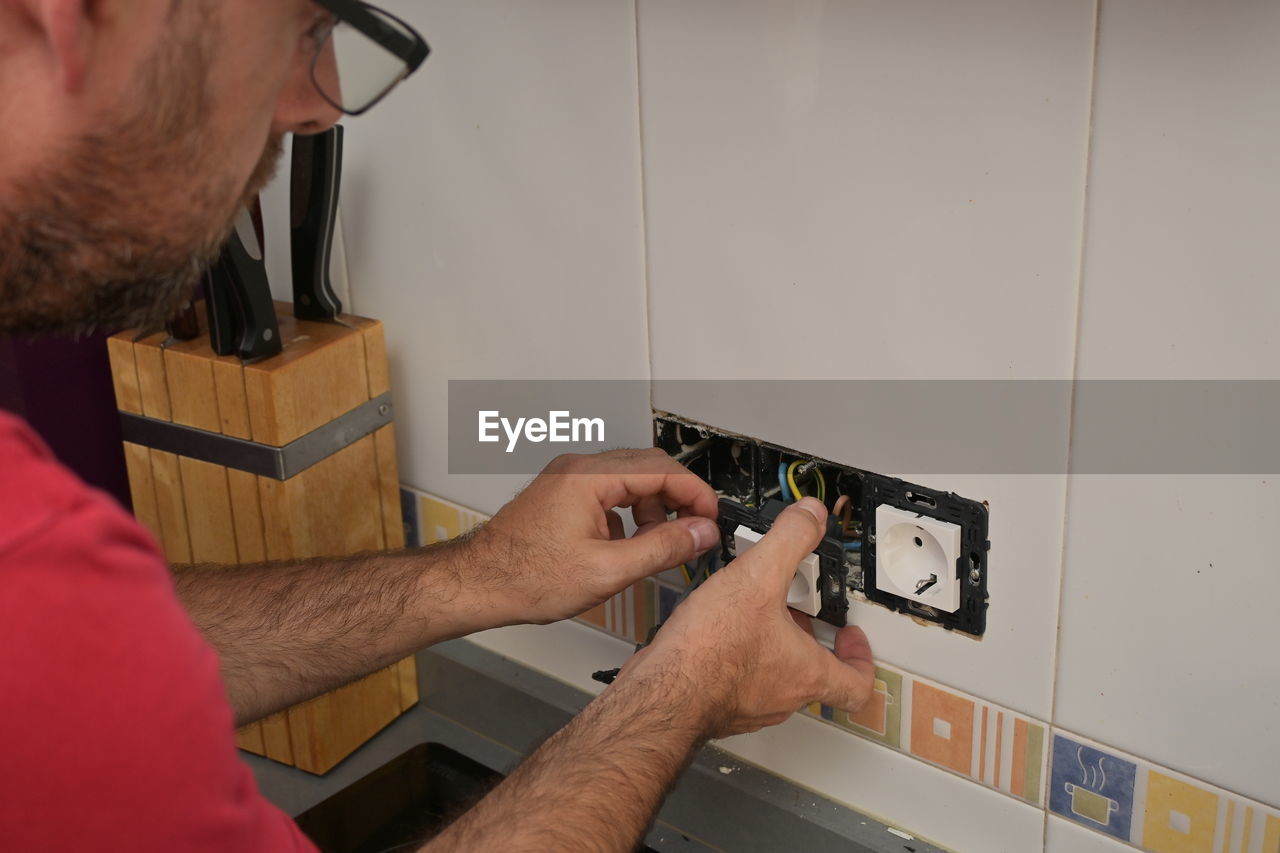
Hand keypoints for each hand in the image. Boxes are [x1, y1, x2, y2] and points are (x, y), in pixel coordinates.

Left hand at [469, 448, 719, 625]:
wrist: (477, 585)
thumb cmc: (526, 578)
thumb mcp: (608, 571)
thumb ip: (662, 548)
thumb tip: (702, 533)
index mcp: (589, 477)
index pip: (662, 469)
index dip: (695, 494)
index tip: (711, 519)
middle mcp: (578, 469)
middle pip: (647, 468)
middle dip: (676, 500)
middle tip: (695, 531)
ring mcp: (567, 481)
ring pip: (629, 481)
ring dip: (651, 510)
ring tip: (656, 547)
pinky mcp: (561, 497)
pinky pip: (608, 494)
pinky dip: (628, 516)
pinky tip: (626, 548)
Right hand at [621, 497, 874, 738]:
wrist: (660, 692)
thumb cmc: (708, 652)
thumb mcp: (757, 577)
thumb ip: (790, 540)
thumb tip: (812, 515)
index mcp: (806, 673)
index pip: (856, 684)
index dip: (861, 658)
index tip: (851, 637)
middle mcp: (782, 698)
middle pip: (813, 676)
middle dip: (807, 640)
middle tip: (798, 614)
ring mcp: (749, 706)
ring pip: (775, 680)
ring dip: (772, 649)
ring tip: (753, 615)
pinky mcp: (716, 705)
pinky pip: (737, 683)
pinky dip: (736, 659)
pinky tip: (714, 632)